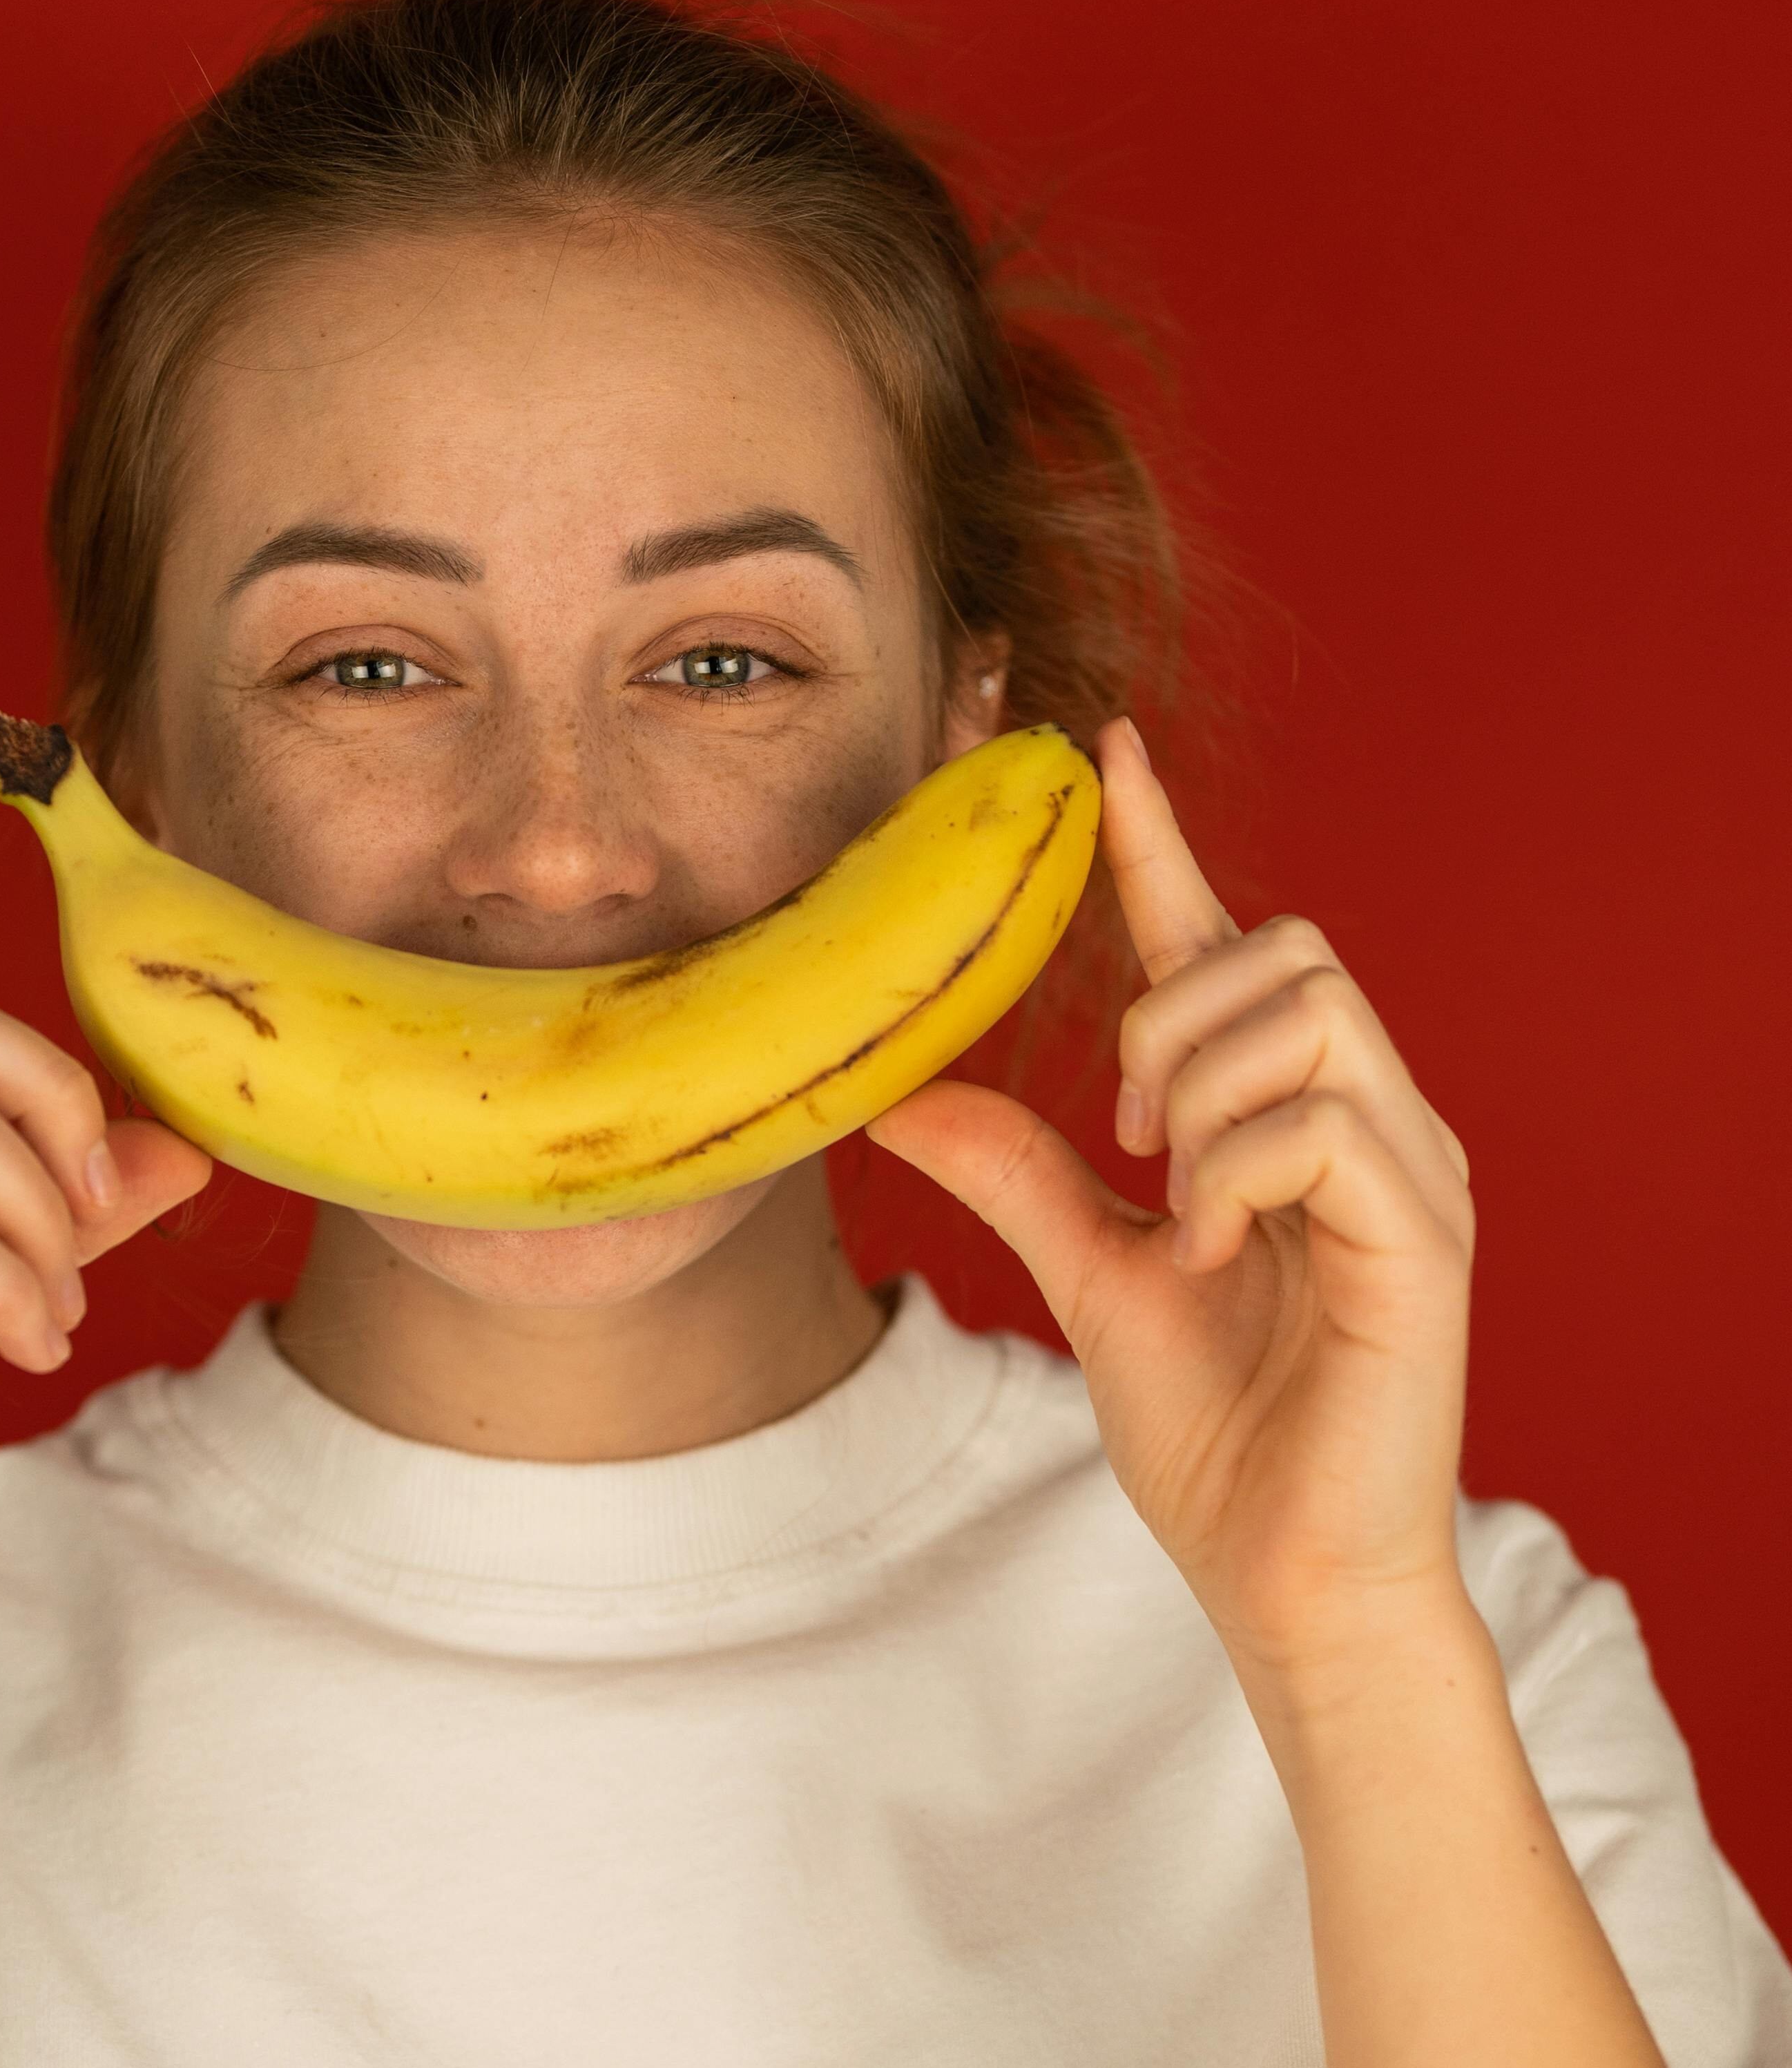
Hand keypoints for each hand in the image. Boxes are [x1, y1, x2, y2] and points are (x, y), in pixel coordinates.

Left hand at [869, 717, 1476, 1672]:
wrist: (1287, 1579)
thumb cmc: (1215, 1430)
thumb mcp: (1089, 1273)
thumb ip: (1018, 1172)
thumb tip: (901, 1094)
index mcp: (1285, 1113)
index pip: (1221, 938)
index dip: (1159, 840)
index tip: (1104, 748)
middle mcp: (1367, 1116)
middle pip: (1276, 944)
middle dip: (1167, 1017)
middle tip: (1130, 1137)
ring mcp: (1409, 1169)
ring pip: (1302, 1011)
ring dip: (1200, 1094)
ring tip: (1181, 1206)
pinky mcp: (1425, 1233)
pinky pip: (1323, 1120)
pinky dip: (1238, 1175)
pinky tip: (1219, 1255)